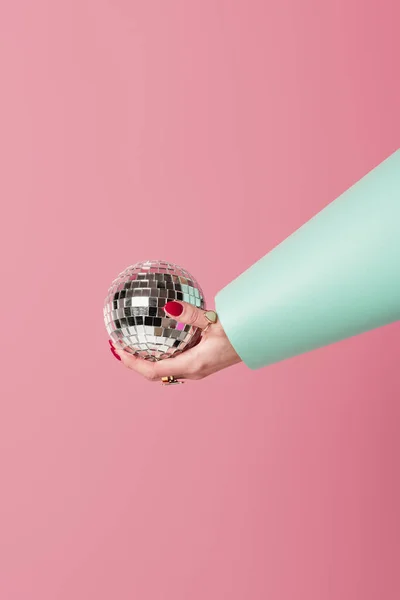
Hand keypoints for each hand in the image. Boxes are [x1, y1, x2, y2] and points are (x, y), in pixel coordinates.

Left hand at [110, 301, 241, 380]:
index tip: (118, 350)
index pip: (153, 371)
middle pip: (153, 373)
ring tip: (130, 344)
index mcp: (191, 365)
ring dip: (144, 360)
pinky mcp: (199, 363)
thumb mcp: (213, 322)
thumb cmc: (238, 333)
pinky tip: (155, 341)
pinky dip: (158, 356)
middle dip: (133, 362)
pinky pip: (172, 363)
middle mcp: (191, 371)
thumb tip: (169, 307)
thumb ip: (190, 315)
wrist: (255, 341)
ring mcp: (195, 368)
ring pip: (162, 369)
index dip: (132, 363)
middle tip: (117, 346)